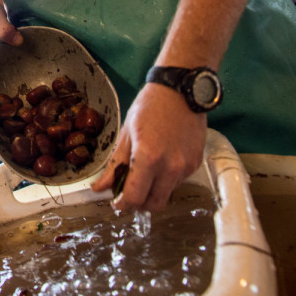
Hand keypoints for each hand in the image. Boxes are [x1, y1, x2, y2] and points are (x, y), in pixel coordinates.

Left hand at [90, 83, 206, 210]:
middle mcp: (170, 167)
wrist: (180, 91)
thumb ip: (114, 165)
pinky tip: (161, 160)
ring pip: (167, 194)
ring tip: (145, 171)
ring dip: (154, 191)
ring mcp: (185, 167)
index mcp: (148, 158)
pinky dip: (167, 179)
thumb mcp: (126, 133)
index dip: (123, 204)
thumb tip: (100, 187)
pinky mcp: (196, 164)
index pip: (135, 197)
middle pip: (154, 204)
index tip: (116, 202)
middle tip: (129, 193)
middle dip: (139, 203)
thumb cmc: (150, 107)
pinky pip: (178, 182)